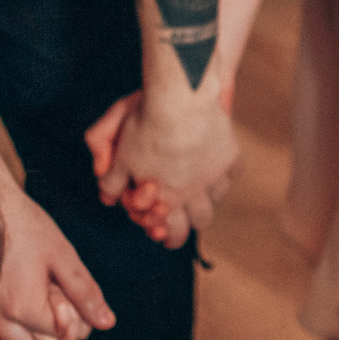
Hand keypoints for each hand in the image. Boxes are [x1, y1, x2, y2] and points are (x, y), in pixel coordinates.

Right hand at [0, 179, 113, 339]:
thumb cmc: (25, 227)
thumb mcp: (63, 256)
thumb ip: (85, 292)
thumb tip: (106, 322)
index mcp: (24, 307)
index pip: (62, 336)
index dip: (77, 320)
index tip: (74, 296)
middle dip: (54, 335)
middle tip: (60, 303)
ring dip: (31, 333)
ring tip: (40, 298)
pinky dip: (9, 327)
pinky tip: (19, 299)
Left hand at [84, 88, 239, 247]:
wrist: (181, 101)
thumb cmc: (146, 128)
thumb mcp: (120, 158)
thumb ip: (112, 183)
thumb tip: (107, 199)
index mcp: (169, 197)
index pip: (174, 231)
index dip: (171, 238)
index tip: (167, 238)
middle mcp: (196, 192)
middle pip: (202, 220)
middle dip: (193, 222)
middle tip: (188, 220)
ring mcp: (216, 175)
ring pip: (217, 197)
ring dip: (208, 197)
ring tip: (201, 190)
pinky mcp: (229, 156)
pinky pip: (232, 172)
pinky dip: (224, 173)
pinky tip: (217, 166)